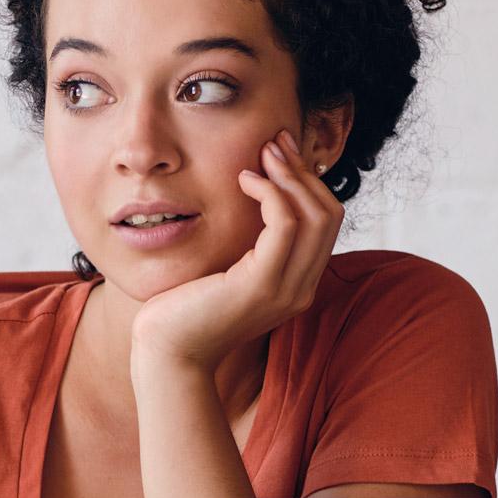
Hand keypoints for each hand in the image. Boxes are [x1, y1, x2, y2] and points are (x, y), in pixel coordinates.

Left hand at [130, 128, 342, 370]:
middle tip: (274, 143)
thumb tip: (252, 196)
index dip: (308, 181)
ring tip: (262, 155)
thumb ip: (248, 244)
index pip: (325, 223)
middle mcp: (301, 288)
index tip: (280, 152)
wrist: (168, 353)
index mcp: (297, 284)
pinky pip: (284, 226)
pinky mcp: (261, 286)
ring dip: (290, 176)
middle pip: (330, 214)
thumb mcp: (226, 270)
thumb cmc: (187, 309)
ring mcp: (286, 290)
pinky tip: (245, 181)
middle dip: (304, 171)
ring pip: (316, 216)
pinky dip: (271, 194)